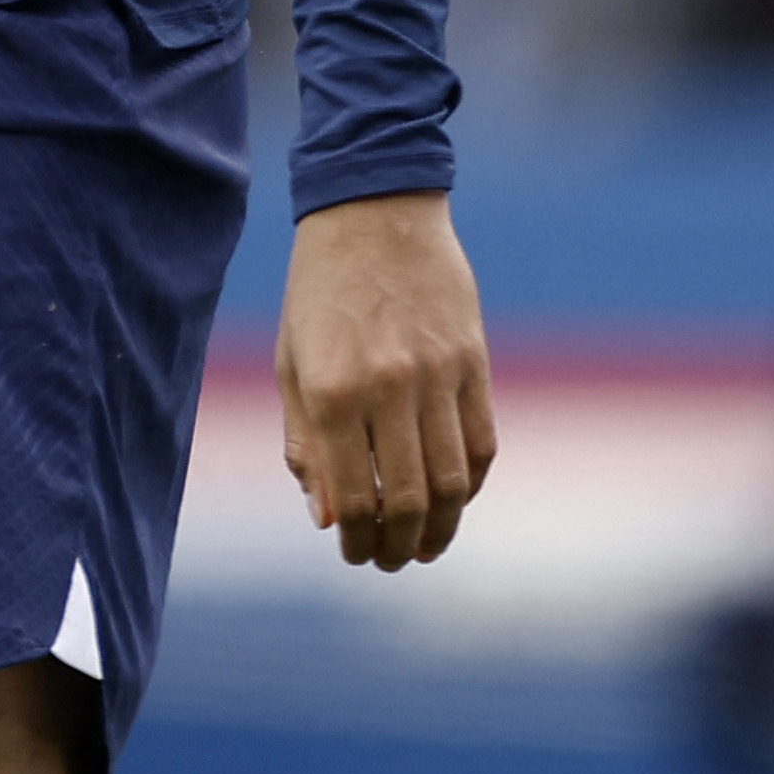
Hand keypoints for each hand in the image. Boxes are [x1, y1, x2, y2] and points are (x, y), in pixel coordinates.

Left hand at [276, 190, 495, 572]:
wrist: (373, 211)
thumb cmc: (319, 290)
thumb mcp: (292, 362)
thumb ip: (306, 442)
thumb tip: (327, 516)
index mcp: (333, 390)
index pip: (355, 496)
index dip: (357, 538)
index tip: (352, 553)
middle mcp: (389, 387)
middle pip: (409, 500)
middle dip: (398, 546)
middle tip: (388, 562)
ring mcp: (438, 375)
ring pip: (453, 482)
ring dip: (440, 528)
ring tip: (423, 548)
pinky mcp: (474, 362)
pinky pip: (482, 443)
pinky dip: (469, 484)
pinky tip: (451, 500)